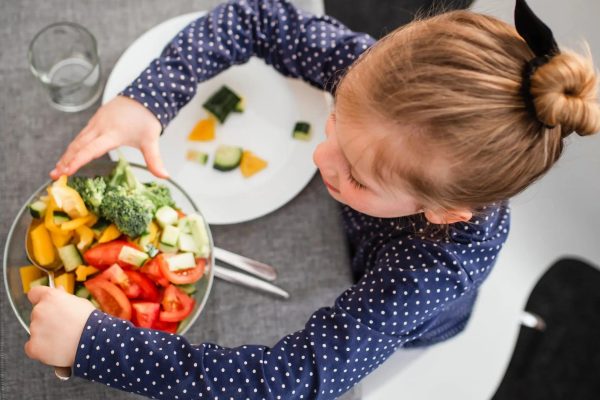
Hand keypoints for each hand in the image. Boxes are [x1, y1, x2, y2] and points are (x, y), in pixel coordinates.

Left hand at [25, 286, 95, 367]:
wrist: (93, 341)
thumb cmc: (90, 321)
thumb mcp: (80, 303)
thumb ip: (64, 297)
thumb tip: (58, 290)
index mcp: (50, 298)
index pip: (34, 293)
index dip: (40, 299)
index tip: (47, 306)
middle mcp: (39, 311)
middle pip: (37, 315)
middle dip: (47, 320)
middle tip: (63, 327)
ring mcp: (34, 329)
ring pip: (36, 331)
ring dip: (45, 335)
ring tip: (63, 340)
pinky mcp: (33, 346)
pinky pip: (32, 347)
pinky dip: (42, 349)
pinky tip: (56, 349)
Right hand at [50, 96, 167, 178]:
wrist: (144, 95)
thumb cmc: (146, 118)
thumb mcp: (151, 140)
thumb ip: (155, 160)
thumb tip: (164, 176)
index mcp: (112, 133)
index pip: (91, 149)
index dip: (78, 161)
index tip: (66, 171)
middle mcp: (100, 127)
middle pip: (78, 146)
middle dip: (65, 161)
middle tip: (55, 176)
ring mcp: (95, 123)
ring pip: (77, 141)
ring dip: (66, 155)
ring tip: (57, 170)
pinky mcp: (95, 121)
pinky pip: (80, 136)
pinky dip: (72, 147)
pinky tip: (68, 157)